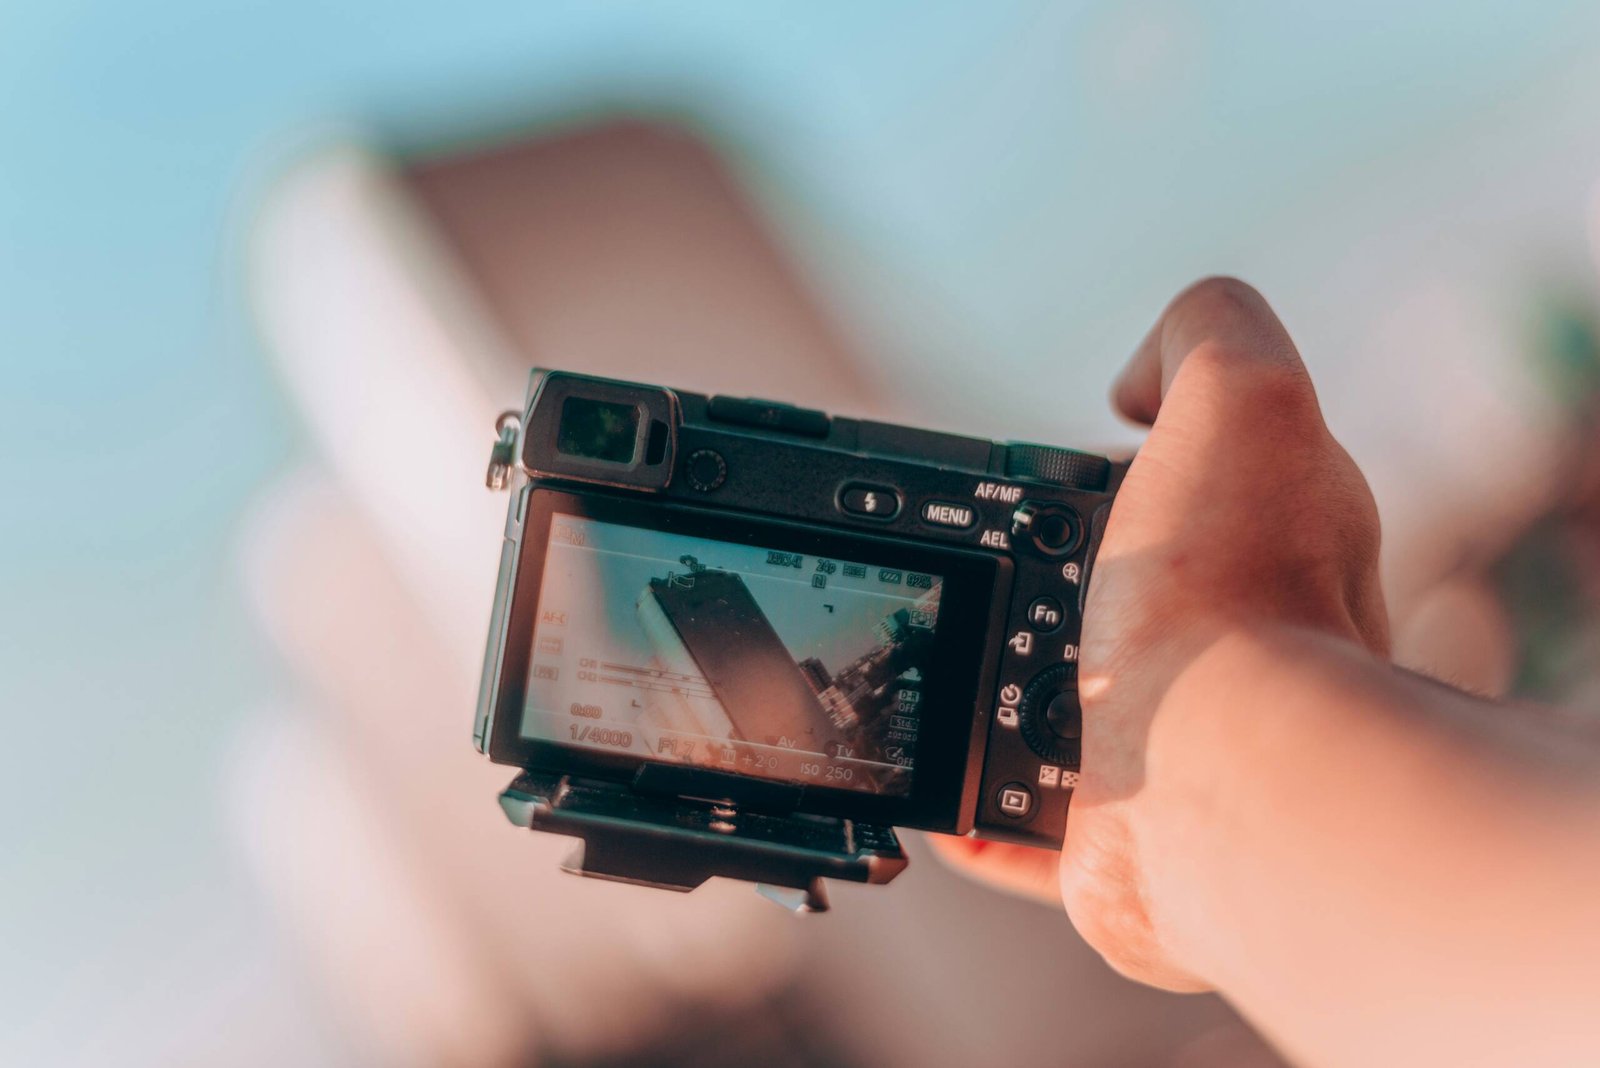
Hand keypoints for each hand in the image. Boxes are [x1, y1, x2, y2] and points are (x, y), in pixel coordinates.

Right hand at [934, 277, 1388, 989]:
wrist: (1224, 782)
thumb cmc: (1233, 595)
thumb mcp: (1243, 391)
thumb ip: (1205, 334)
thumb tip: (1135, 385)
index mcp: (1273, 541)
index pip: (1199, 483)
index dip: (1130, 462)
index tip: (1059, 468)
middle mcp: (1240, 644)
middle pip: (1126, 592)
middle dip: (1048, 576)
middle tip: (976, 566)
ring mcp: (1180, 742)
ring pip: (1075, 705)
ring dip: (1000, 686)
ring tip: (936, 664)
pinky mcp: (1121, 833)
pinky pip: (1029, 822)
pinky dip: (976, 807)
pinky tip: (936, 788)